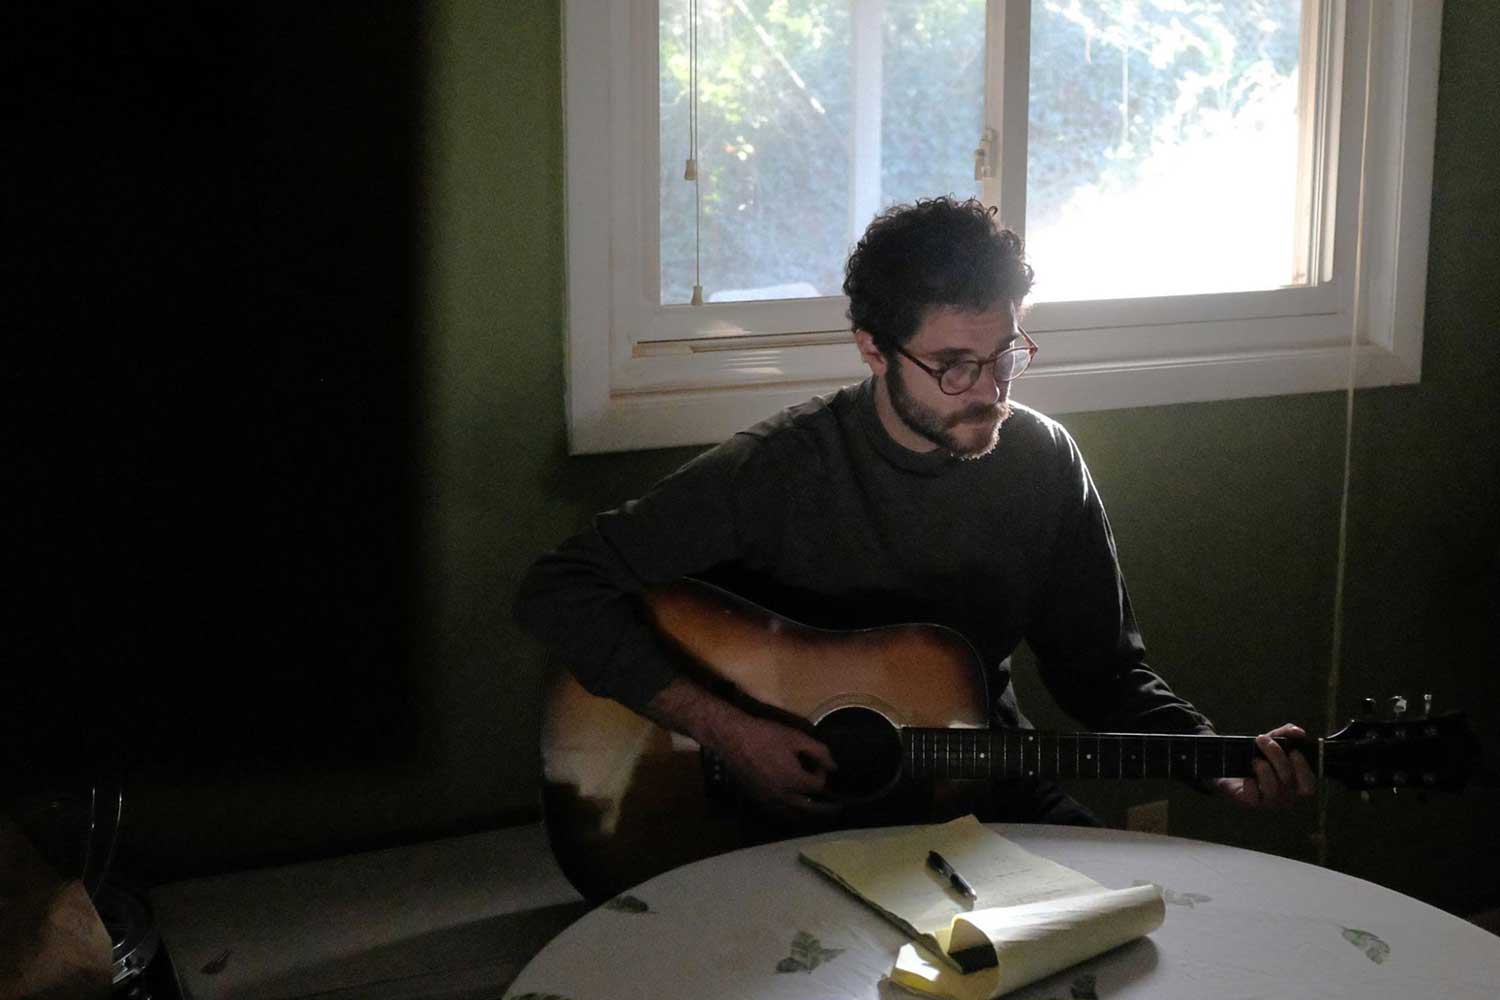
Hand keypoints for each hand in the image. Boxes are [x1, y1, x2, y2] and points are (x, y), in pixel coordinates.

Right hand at [714, 712, 839, 816]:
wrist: (733, 739)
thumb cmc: (766, 735)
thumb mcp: (796, 737)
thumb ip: (819, 752)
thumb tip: (833, 766)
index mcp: (795, 780)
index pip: (818, 787)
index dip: (823, 775)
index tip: (820, 765)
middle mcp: (783, 795)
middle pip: (810, 809)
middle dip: (825, 809)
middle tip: (836, 810)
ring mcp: (769, 800)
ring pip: (793, 815)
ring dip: (807, 815)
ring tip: (817, 814)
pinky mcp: (757, 799)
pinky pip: (777, 813)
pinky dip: (789, 814)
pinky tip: (792, 809)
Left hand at [1214, 723, 1316, 807]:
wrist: (1230, 767)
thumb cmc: (1258, 756)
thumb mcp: (1272, 741)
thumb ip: (1286, 734)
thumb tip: (1298, 732)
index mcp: (1295, 784)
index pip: (1308, 785)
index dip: (1303, 769)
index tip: (1293, 751)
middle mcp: (1285, 796)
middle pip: (1288, 780)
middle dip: (1276, 756)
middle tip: (1262, 740)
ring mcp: (1268, 802)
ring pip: (1273, 789)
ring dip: (1264, 770)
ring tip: (1255, 759)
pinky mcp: (1250, 803)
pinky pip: (1253, 797)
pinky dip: (1250, 784)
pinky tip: (1247, 775)